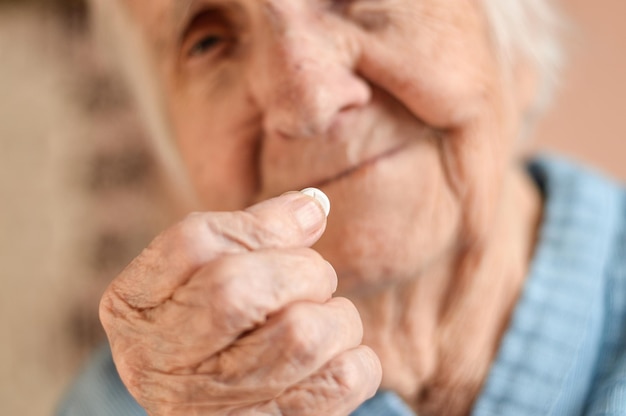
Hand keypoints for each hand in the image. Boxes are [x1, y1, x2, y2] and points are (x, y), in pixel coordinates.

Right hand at [99, 192, 381, 414]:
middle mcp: (157, 361)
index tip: (306, 216)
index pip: (192, 243)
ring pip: (301, 337)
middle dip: (303, 271)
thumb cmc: (213, 324)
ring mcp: (206, 408)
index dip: (264, 223)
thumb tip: (312, 208)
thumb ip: (249, 235)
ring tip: (325, 320)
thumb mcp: (205, 273)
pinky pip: (340, 382)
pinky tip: (335, 357)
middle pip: (238, 289)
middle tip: (314, 279)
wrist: (212, 407)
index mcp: (134, 307)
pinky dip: (356, 359)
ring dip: (335, 317)